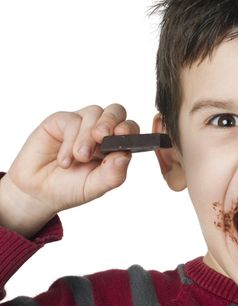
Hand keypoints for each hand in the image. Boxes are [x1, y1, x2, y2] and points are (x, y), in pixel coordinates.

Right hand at [0, 104, 138, 237]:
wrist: (38, 191)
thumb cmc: (70, 187)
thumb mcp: (95, 187)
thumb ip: (112, 174)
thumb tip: (126, 157)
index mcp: (115, 146)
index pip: (130, 129)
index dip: (129, 129)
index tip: (123, 136)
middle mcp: (101, 132)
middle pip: (116, 111)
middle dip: (110, 121)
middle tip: (102, 137)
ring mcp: (82, 124)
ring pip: (94, 113)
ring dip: (87, 137)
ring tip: (80, 158)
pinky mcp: (61, 121)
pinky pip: (72, 120)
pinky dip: (70, 141)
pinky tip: (65, 160)